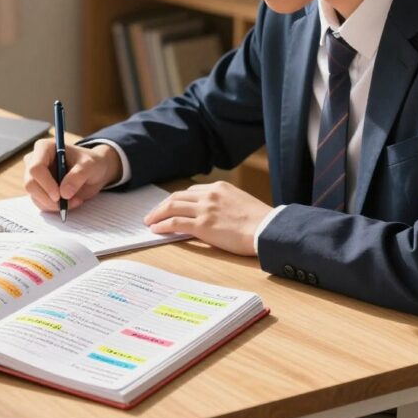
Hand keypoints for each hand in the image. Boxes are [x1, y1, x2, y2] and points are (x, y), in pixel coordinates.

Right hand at [23, 139, 121, 212]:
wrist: (94, 171)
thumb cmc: (91, 163)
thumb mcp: (89, 166)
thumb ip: (78, 176)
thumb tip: (64, 193)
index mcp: (44, 148)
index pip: (35, 168)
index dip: (45, 183)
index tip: (59, 195)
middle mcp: (35, 161)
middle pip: (30, 184)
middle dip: (48, 198)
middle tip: (66, 203)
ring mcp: (35, 176)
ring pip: (35, 196)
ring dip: (54, 205)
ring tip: (75, 201)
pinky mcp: (39, 189)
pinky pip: (41, 203)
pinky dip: (55, 207)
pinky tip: (70, 202)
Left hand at [143, 181, 272, 255]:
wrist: (268, 230)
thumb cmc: (260, 221)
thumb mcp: (240, 203)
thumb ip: (223, 204)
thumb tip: (213, 214)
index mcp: (219, 188)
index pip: (190, 191)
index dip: (176, 199)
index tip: (168, 206)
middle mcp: (210, 195)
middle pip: (177, 196)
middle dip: (162, 205)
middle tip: (152, 213)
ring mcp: (205, 210)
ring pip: (172, 207)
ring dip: (157, 214)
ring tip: (149, 221)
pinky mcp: (203, 226)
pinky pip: (175, 223)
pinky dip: (163, 225)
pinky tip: (156, 230)